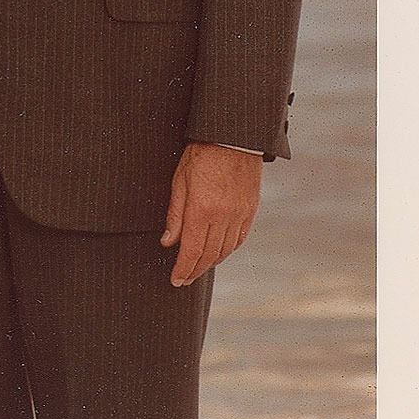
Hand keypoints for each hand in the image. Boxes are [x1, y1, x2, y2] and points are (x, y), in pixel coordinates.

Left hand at [161, 142, 261, 286]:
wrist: (231, 138)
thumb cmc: (201, 154)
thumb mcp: (179, 181)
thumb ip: (175, 214)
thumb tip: (168, 242)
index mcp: (201, 210)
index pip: (190, 251)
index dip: (183, 269)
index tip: (176, 280)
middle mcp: (222, 217)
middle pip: (208, 255)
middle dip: (194, 270)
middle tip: (184, 279)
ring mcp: (239, 214)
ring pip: (225, 250)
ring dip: (210, 263)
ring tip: (198, 269)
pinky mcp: (250, 210)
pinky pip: (239, 238)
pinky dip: (228, 250)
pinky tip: (219, 254)